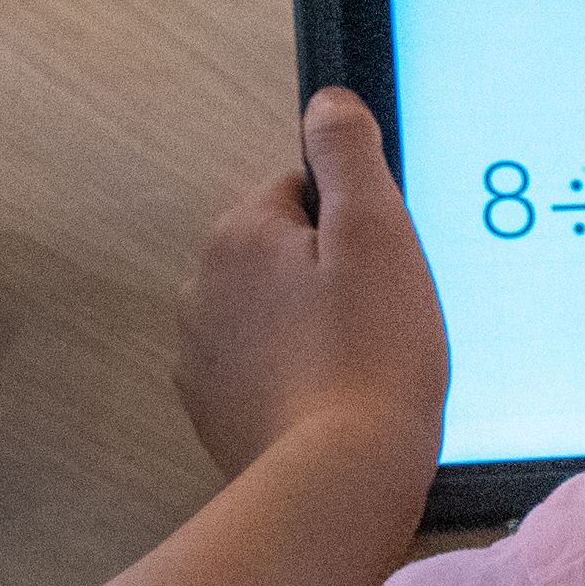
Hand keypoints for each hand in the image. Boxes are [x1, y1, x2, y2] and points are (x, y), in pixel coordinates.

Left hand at [177, 89, 449, 479]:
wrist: (337, 483)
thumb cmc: (369, 355)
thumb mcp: (377, 232)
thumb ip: (348, 152)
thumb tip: (327, 102)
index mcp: (237, 234)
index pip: (303, 192)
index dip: (356, 225)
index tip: (383, 269)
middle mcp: (201, 289)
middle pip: (284, 254)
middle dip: (331, 277)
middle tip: (381, 320)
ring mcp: (201, 358)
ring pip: (273, 315)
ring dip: (313, 330)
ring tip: (361, 367)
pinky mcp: (215, 414)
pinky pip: (264, 372)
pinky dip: (296, 381)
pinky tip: (335, 405)